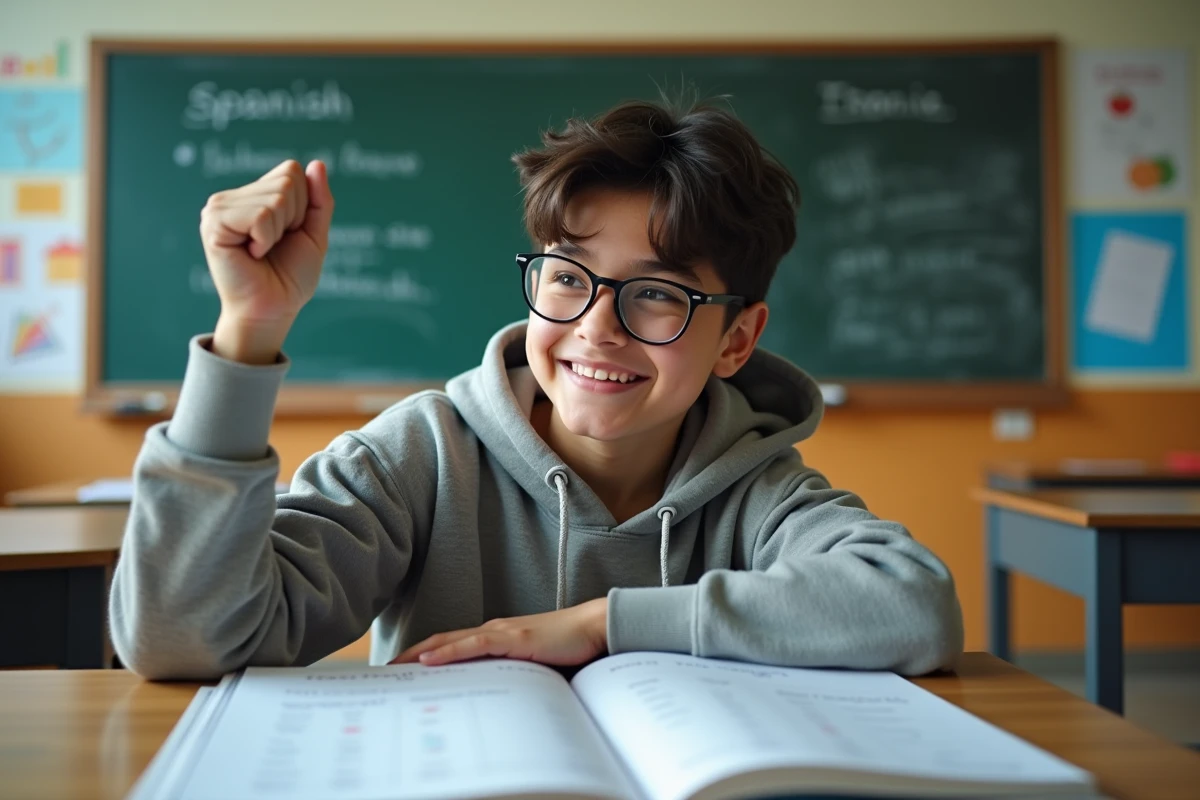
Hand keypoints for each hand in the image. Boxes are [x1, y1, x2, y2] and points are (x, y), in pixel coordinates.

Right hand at [199, 159, 333, 362]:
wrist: (272, 310)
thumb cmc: (289, 277)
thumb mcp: (313, 233)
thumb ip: (318, 199)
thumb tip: (317, 163)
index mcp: (253, 195)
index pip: (291, 170)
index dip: (302, 206)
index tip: (288, 234)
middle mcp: (232, 197)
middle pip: (286, 181)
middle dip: (293, 219)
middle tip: (274, 246)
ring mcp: (218, 207)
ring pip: (275, 198)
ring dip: (279, 232)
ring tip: (261, 250)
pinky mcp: (213, 223)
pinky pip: (260, 216)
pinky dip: (265, 239)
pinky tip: (251, 253)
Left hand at [391, 598, 608, 666]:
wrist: (595, 628)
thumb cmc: (570, 648)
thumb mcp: (534, 667)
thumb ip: (512, 675)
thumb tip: (493, 697)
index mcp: (496, 637)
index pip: (452, 645)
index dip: (424, 655)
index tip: (401, 671)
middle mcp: (493, 630)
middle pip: (441, 641)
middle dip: (410, 656)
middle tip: (384, 672)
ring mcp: (501, 632)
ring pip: (451, 641)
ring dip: (419, 654)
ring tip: (394, 668)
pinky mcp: (513, 638)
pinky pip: (473, 645)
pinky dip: (448, 652)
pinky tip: (428, 660)